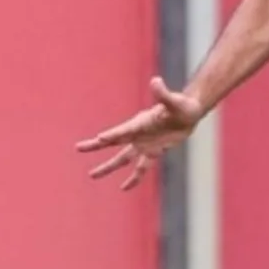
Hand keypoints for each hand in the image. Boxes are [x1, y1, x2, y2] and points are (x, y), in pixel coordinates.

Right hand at [76, 77, 204, 189]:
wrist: (190, 112)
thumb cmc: (182, 104)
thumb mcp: (174, 101)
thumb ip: (163, 93)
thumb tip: (156, 81)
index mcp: (141, 122)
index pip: (123, 130)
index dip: (112, 135)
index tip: (99, 139)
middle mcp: (138, 134)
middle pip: (113, 142)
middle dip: (96, 146)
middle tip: (78, 148)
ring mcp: (144, 143)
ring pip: (122, 158)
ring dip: (108, 167)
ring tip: (92, 175)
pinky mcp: (153, 151)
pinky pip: (141, 168)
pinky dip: (134, 178)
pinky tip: (124, 187)